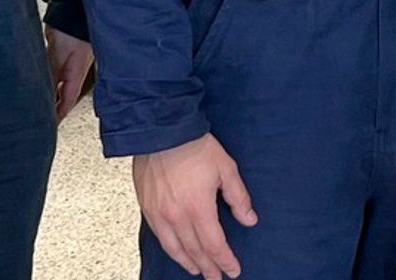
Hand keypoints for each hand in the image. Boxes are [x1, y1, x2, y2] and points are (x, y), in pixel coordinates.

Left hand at [45, 28, 94, 120]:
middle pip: (64, 94)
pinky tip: (39, 82)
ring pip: (59, 83)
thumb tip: (42, 93)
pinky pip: (54, 71)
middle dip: (54, 107)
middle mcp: (75, 70)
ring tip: (37, 105)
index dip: (59, 115)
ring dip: (49, 94)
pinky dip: (47, 80)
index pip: (67, 101)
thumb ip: (50, 74)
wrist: (73, 8)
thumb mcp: (58, 55)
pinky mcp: (63, 53)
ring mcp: (70, 62)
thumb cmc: (71, 30)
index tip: (50, 128)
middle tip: (40, 120)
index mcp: (77, 74)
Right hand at [133, 133, 257, 279]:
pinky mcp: (147, 207)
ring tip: (197, 271)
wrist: (161, 131)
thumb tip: (249, 219)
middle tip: (217, 278)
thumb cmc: (195, 147)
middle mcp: (177, 217)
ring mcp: (159, 214)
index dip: (225, 261)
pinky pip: (159, 236)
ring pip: (174, 248)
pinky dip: (170, 249)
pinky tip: (176, 251)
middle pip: (195, 252)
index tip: (234, 270)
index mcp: (198, 208)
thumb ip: (238, 197)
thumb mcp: (226, 169)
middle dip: (208, 267)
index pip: (214, 245)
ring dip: (188, 263)